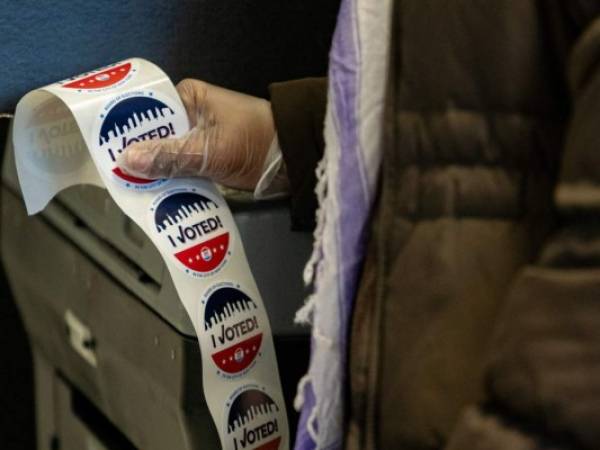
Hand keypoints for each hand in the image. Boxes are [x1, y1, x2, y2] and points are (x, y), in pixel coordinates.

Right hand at [117, 79, 275, 190]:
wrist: (293, 159)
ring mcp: (198, 141)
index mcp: (188, 98)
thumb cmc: (257, 140)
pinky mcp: (207, 161)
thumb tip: (129, 160)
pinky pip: (181, 171)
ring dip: (155, 174)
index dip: (125, 131)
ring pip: (166, 157)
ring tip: (130, 191)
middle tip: (115, 178)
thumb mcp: (211, 150)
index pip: (146, 112)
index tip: (105, 151)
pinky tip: (157, 196)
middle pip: (153, 137)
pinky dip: (172, 183)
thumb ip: (171, 156)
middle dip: (138, 158)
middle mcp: (189, 116)